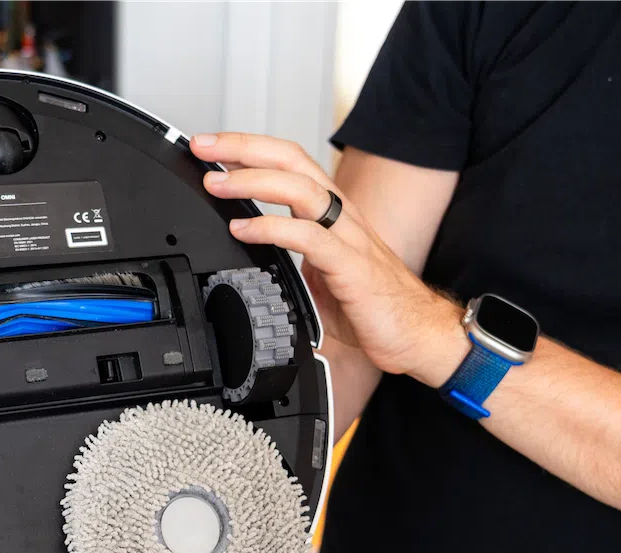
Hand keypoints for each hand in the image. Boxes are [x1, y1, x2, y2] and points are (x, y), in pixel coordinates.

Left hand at [190, 132, 469, 386]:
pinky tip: (242, 229)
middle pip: (291, 161)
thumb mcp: (316, 277)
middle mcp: (341, 216)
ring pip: (300, 189)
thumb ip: (284, 262)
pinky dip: (271, 228)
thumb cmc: (370, 308)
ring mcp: (349, 238)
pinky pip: (309, 236)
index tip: (211, 148)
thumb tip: (243, 263)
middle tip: (203, 146)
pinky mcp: (352, 266)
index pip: (289, 164)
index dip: (250, 149)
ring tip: (215, 184)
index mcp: (332, 214)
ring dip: (252, 181)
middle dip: (243, 147)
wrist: (417, 337)